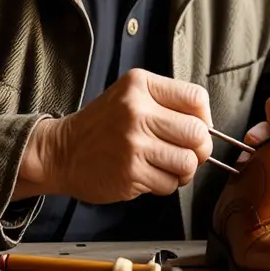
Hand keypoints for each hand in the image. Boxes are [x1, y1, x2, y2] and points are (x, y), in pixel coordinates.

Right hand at [19, 69, 212, 204]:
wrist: (61, 152)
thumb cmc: (101, 126)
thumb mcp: (130, 96)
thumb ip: (166, 103)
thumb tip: (208, 127)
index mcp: (140, 86)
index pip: (196, 99)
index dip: (204, 118)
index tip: (196, 128)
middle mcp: (136, 111)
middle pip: (198, 134)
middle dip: (200, 149)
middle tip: (188, 153)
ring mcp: (133, 144)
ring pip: (188, 163)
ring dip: (183, 170)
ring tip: (167, 166)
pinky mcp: (130, 173)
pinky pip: (169, 184)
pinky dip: (166, 184)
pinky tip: (149, 175)